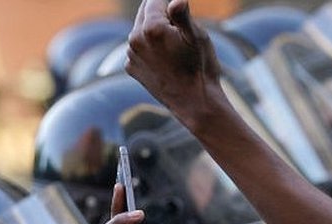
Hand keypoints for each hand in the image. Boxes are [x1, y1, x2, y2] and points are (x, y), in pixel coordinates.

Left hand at [125, 0, 225, 128]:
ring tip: (174, 49)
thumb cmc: (200, 69)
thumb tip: (176, 0)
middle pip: (145, 12)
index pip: (155, 0)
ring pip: (141, 31)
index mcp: (151, 28)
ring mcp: (131, 56)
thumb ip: (182, 15)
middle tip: (179, 32)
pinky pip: (138, 49)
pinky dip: (149, 49)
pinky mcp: (131, 69)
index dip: (171, 6)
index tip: (182, 16)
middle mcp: (135, 40)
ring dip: (154, 32)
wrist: (195, 105)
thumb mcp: (198, 37)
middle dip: (161, 15)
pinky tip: (166, 61)